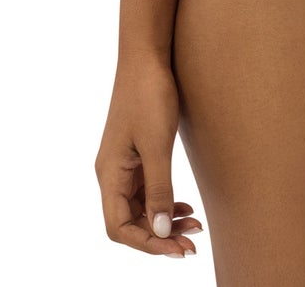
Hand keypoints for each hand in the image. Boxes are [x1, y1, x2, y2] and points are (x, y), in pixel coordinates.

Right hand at [95, 55, 202, 257]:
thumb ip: (159, 188)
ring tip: (195, 226)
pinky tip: (184, 206)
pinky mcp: (136, 154)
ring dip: (165, 221)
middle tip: (192, 244)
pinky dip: (165, 202)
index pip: (119, 227)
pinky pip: (147, 190)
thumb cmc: (149, 95)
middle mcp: (112, 174)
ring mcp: (124, 164)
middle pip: (130, 222)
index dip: (147, 243)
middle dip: (160, 236)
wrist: (147, 56)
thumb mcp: (157, 144)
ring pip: (140, 207)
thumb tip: (161, 231)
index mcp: (109, 174)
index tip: (177, 249)